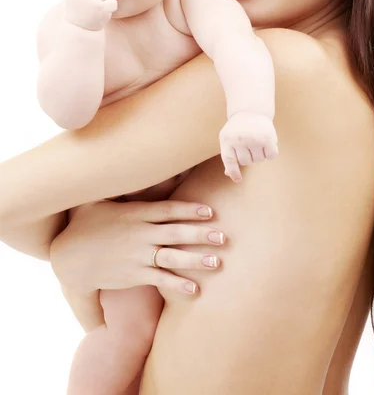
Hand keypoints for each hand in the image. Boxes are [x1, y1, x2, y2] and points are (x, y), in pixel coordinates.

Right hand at [50, 199, 225, 295]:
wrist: (70, 259)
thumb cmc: (85, 225)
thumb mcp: (96, 199)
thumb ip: (115, 185)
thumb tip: (122, 163)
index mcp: (135, 214)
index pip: (167, 210)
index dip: (190, 209)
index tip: (210, 211)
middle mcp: (140, 234)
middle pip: (176, 233)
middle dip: (201, 234)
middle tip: (223, 236)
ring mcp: (138, 256)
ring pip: (173, 257)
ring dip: (196, 260)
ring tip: (218, 262)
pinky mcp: (134, 275)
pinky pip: (160, 280)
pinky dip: (178, 285)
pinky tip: (195, 289)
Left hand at [219, 111, 278, 181]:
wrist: (250, 111)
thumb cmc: (237, 129)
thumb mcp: (228, 139)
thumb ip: (229, 156)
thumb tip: (229, 174)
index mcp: (227, 140)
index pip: (229, 161)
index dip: (234, 172)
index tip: (238, 179)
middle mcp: (239, 139)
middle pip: (246, 162)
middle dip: (249, 156)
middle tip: (249, 145)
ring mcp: (253, 139)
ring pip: (259, 160)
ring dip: (259, 155)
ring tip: (257, 142)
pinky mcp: (267, 138)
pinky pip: (271, 156)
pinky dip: (270, 153)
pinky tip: (267, 145)